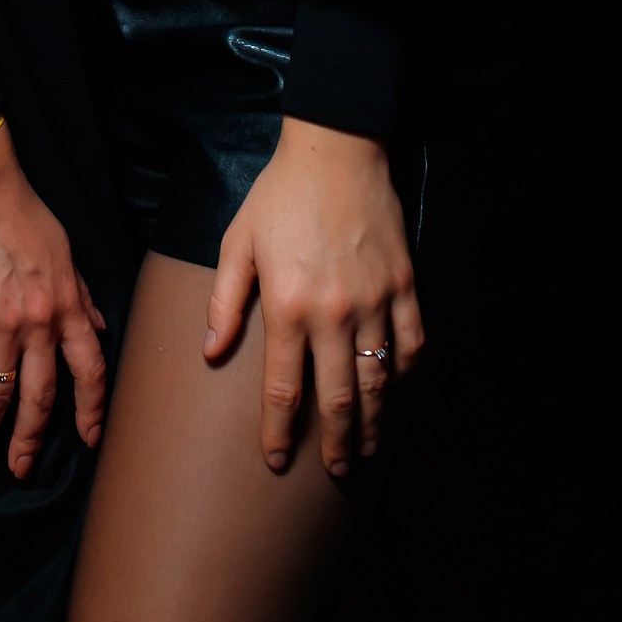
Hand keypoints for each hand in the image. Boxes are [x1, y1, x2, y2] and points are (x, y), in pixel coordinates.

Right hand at [0, 122, 106, 479]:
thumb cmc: (21, 211)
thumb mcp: (64, 251)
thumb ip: (81, 293)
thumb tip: (100, 325)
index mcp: (68, 306)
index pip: (89, 370)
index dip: (91, 409)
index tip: (88, 440)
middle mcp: (39, 324)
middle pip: (40, 396)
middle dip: (31, 439)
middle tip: (22, 470)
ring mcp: (1, 325)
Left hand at [203, 117, 422, 478]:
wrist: (336, 150)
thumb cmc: (279, 195)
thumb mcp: (238, 242)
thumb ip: (225, 301)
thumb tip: (210, 352)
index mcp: (286, 306)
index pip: (282, 389)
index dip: (278, 432)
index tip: (275, 460)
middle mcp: (333, 313)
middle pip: (337, 398)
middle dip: (335, 444)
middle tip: (337, 472)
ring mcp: (374, 301)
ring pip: (377, 380)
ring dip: (374, 421)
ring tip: (368, 448)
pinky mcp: (404, 285)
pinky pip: (410, 344)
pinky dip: (405, 373)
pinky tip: (396, 390)